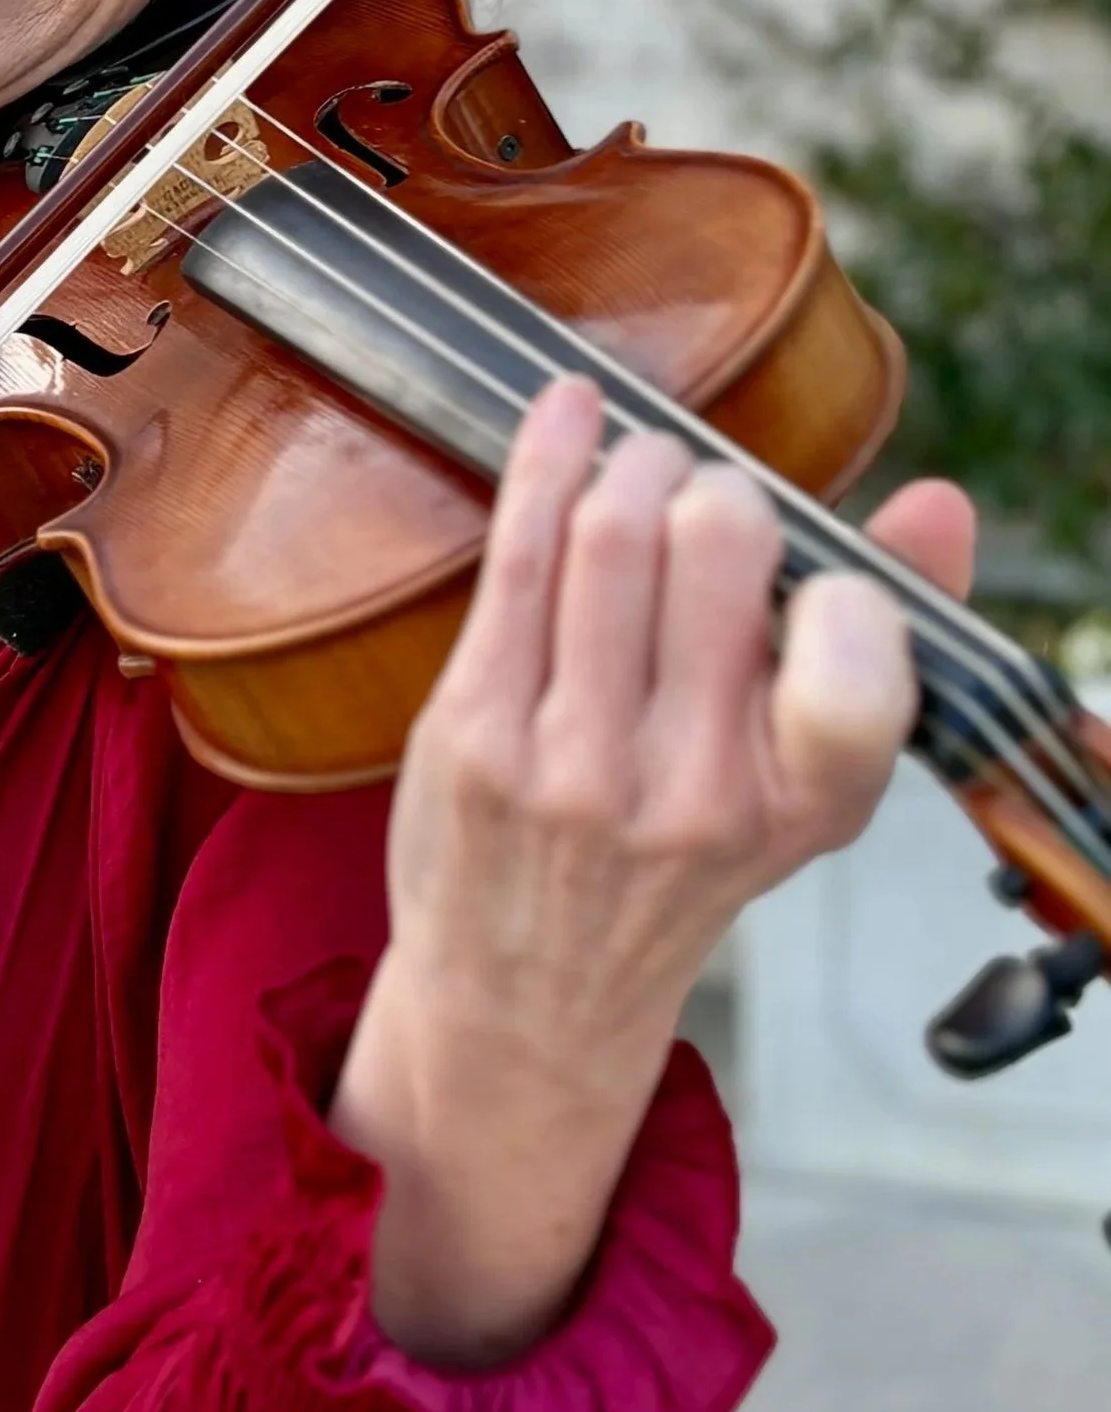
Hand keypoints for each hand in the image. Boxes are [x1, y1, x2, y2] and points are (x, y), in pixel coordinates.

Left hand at [330, 374, 973, 1366]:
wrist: (525, 995)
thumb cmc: (675, 862)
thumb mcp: (799, 787)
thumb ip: (880, 642)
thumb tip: (940, 505)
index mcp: (798, 804)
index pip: (857, 664)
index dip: (843, 588)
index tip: (814, 574)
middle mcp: (690, 792)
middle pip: (715, 545)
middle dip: (715, 485)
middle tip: (704, 494)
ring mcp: (570, 763)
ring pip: (607, 534)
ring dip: (628, 464)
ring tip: (636, 465)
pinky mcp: (471, 731)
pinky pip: (515, 554)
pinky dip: (544, 462)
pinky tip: (566, 416)